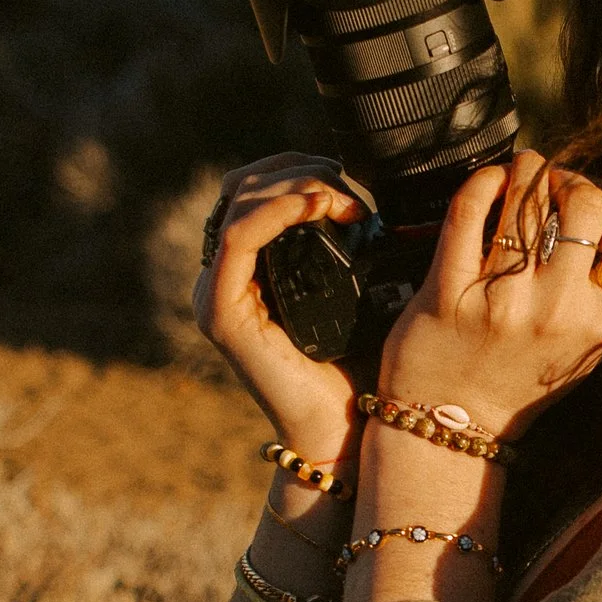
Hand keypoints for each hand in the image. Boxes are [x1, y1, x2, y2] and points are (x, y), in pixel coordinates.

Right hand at [191, 152, 364, 479]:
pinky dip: (278, 212)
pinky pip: (239, 239)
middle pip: (242, 188)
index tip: (345, 176)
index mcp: (251, 269)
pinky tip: (318, 207)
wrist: (348, 433)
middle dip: (296, 170)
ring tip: (340, 197)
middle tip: (345, 182)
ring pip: (238, 203)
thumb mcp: (364, 292)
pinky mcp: (220, 312)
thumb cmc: (362, 370)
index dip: (296, 168)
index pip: (254, 191)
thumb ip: (359, 245)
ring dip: (293, 185)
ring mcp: (216, 293)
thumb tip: (384, 195)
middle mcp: (225, 277)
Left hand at [380, 154, 601, 436]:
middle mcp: (556, 309)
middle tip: (553, 184)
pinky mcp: (448, 287)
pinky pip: (470, 208)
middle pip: (588, 200)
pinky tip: (489, 184)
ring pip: (529, 194)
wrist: (452, 427)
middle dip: (572, 177)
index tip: (596, 196)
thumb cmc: (521, 385)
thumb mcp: (586, 351)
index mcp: (599, 322)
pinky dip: (483, 182)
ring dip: (527, 170)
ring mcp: (502, 297)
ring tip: (520, 177)